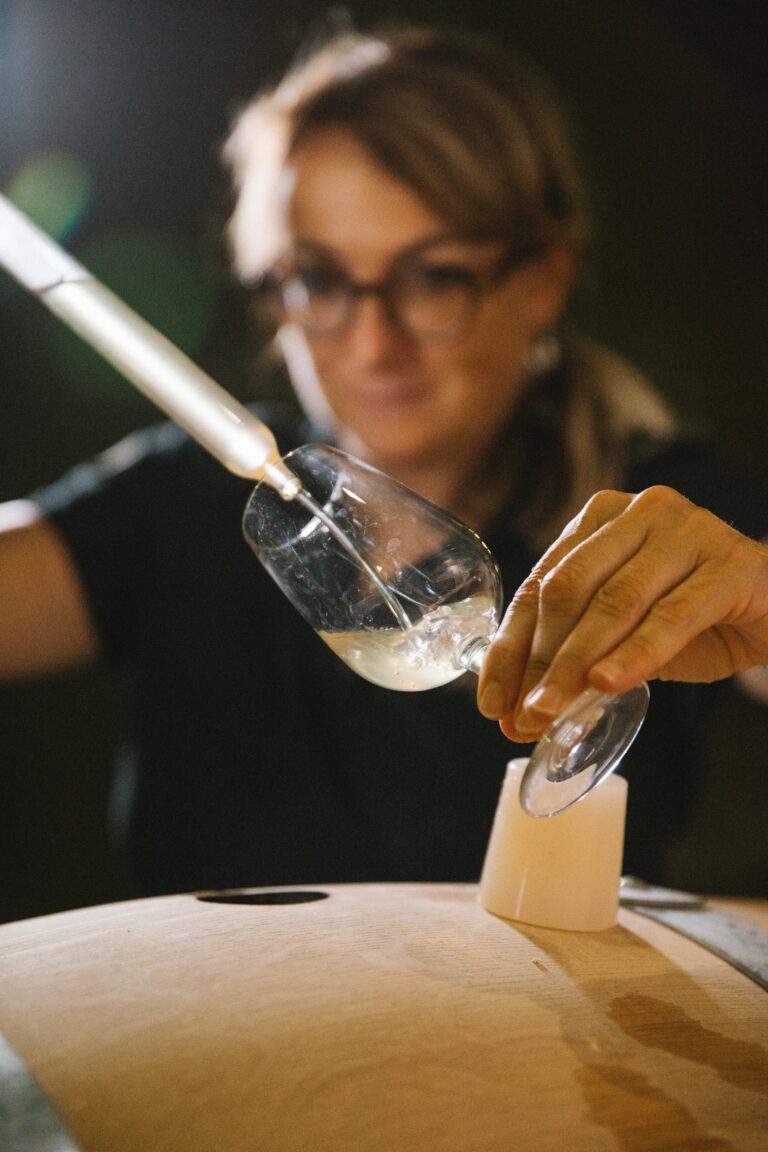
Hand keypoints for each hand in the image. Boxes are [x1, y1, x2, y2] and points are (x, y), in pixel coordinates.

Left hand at [477, 486, 767, 740]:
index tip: (491, 703)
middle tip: (523, 716)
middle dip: (539, 660)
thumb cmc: (695, 618)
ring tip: (551, 711)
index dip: (511, 647)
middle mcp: (639, 513)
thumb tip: (520, 711)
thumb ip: (578, 656)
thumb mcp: (625, 634)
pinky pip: (671, 614)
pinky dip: (635, 653)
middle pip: (569, 590)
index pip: (539, 585)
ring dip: (576, 664)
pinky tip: (607, 684)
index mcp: (601, 520)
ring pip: (615, 601)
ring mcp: (687, 530)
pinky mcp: (729, 563)